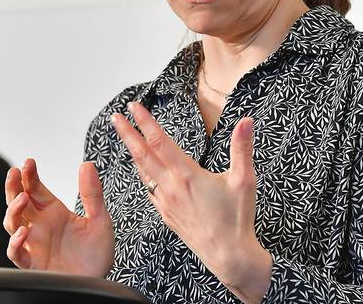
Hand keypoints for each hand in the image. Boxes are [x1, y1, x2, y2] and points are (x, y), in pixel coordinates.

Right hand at [3, 158, 113, 276]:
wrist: (97, 283)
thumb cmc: (96, 255)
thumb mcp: (99, 221)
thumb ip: (92, 194)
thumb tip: (87, 164)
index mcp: (53, 213)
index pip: (35, 189)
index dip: (30, 176)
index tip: (29, 163)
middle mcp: (40, 226)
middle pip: (18, 202)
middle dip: (13, 186)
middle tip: (14, 173)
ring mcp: (34, 244)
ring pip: (12, 224)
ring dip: (14, 211)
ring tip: (22, 200)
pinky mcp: (33, 264)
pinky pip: (17, 253)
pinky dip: (15, 243)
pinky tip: (22, 233)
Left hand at [111, 102, 271, 303]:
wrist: (229, 256)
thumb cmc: (237, 219)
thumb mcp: (244, 180)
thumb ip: (242, 148)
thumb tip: (246, 121)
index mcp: (187, 175)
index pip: (160, 142)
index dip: (145, 122)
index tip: (134, 107)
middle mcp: (171, 188)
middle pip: (143, 154)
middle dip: (127, 133)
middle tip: (116, 117)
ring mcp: (166, 202)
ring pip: (143, 172)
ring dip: (133, 153)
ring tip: (126, 138)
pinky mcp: (166, 215)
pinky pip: (148, 189)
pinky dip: (142, 175)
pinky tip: (143, 170)